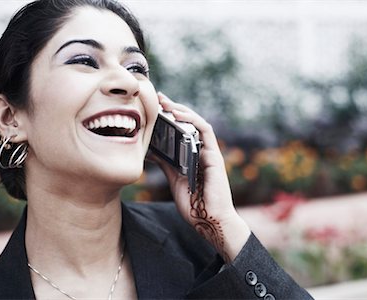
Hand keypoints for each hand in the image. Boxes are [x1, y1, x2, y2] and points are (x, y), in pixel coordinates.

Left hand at [153, 92, 249, 262]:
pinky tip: (179, 115)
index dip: (169, 118)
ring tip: (166, 102)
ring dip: (182, 111)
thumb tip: (152, 150)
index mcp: (192, 156)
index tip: (155, 108)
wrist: (209, 221)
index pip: (181, 131)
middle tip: (157, 97)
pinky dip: (193, 121)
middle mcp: (202, 151)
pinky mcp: (214, 156)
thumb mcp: (175, 180)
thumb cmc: (194, 205)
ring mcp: (209, 153)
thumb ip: (168, 164)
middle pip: (188, 124)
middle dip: (173, 109)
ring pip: (197, 124)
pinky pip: (205, 133)